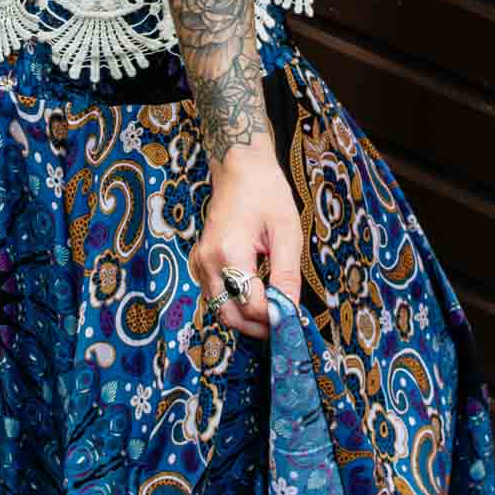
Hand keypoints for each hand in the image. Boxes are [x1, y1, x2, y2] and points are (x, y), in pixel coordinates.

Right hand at [193, 147, 302, 339]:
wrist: (240, 168)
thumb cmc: (266, 194)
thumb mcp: (287, 232)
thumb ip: (287, 275)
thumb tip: (290, 310)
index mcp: (229, 253)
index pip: (250, 305)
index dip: (274, 318)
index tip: (294, 320)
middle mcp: (208, 262)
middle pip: (229, 315)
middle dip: (257, 327)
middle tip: (284, 326)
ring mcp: (200, 262)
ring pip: (220, 308)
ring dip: (246, 317)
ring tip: (273, 313)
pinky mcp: (201, 261)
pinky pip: (216, 294)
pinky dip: (235, 303)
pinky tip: (257, 295)